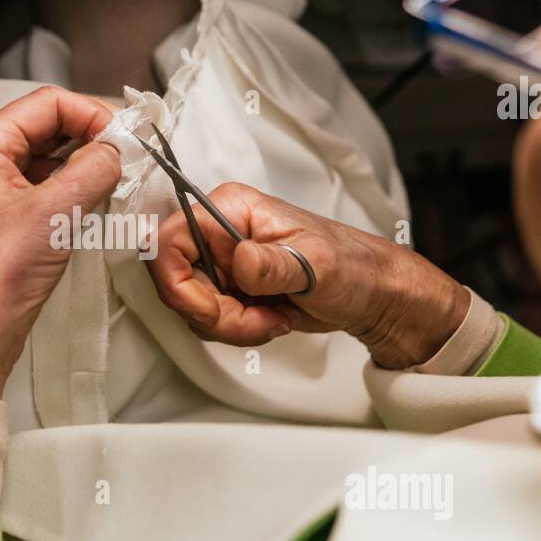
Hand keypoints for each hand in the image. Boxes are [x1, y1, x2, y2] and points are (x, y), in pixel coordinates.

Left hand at [0, 87, 120, 396]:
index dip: (92, 115)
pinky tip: (84, 206)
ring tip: (109, 184)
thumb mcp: (56, 215)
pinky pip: (28, 187)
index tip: (124, 138)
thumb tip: (114, 150)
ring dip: (75, 166)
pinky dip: (59, 190)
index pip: (46, 104)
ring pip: (37, 158)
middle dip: (86, 139)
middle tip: (125, 159)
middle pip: (41, 127)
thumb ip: (92, 170)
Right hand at [145, 182, 468, 367]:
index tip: (211, 310)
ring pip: (193, 306)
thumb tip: (240, 261)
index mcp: (231, 209)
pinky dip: (238, 332)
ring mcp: (223, 263)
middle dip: (216, 314)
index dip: (180, 284)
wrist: (370, 295)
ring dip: (231, 326)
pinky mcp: (229, 290)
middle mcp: (219, 232)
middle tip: (258, 320)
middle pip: (179, 282)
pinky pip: (209, 320)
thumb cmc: (352, 266)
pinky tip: (270, 321)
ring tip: (272, 318)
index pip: (170, 241)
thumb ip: (275, 264)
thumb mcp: (317, 264)